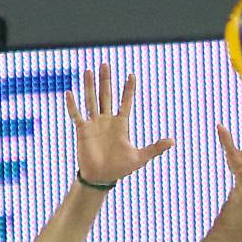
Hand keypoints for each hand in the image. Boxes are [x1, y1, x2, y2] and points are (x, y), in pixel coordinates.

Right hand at [68, 63, 174, 187]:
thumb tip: (173, 142)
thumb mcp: (140, 158)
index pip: (126, 102)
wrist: (102, 178)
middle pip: (106, 95)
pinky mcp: (83, 130)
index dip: (129, 89)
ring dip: (89, 86)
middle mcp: (107, 120)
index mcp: (121, 124)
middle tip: (105, 64)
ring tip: (88, 70)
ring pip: (91, 100)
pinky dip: (72, 105)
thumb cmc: (120, 168)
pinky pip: (76, 115)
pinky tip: (69, 93)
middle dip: (106, 80)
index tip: (131, 75)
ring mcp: (94, 124)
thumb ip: (155, 148)